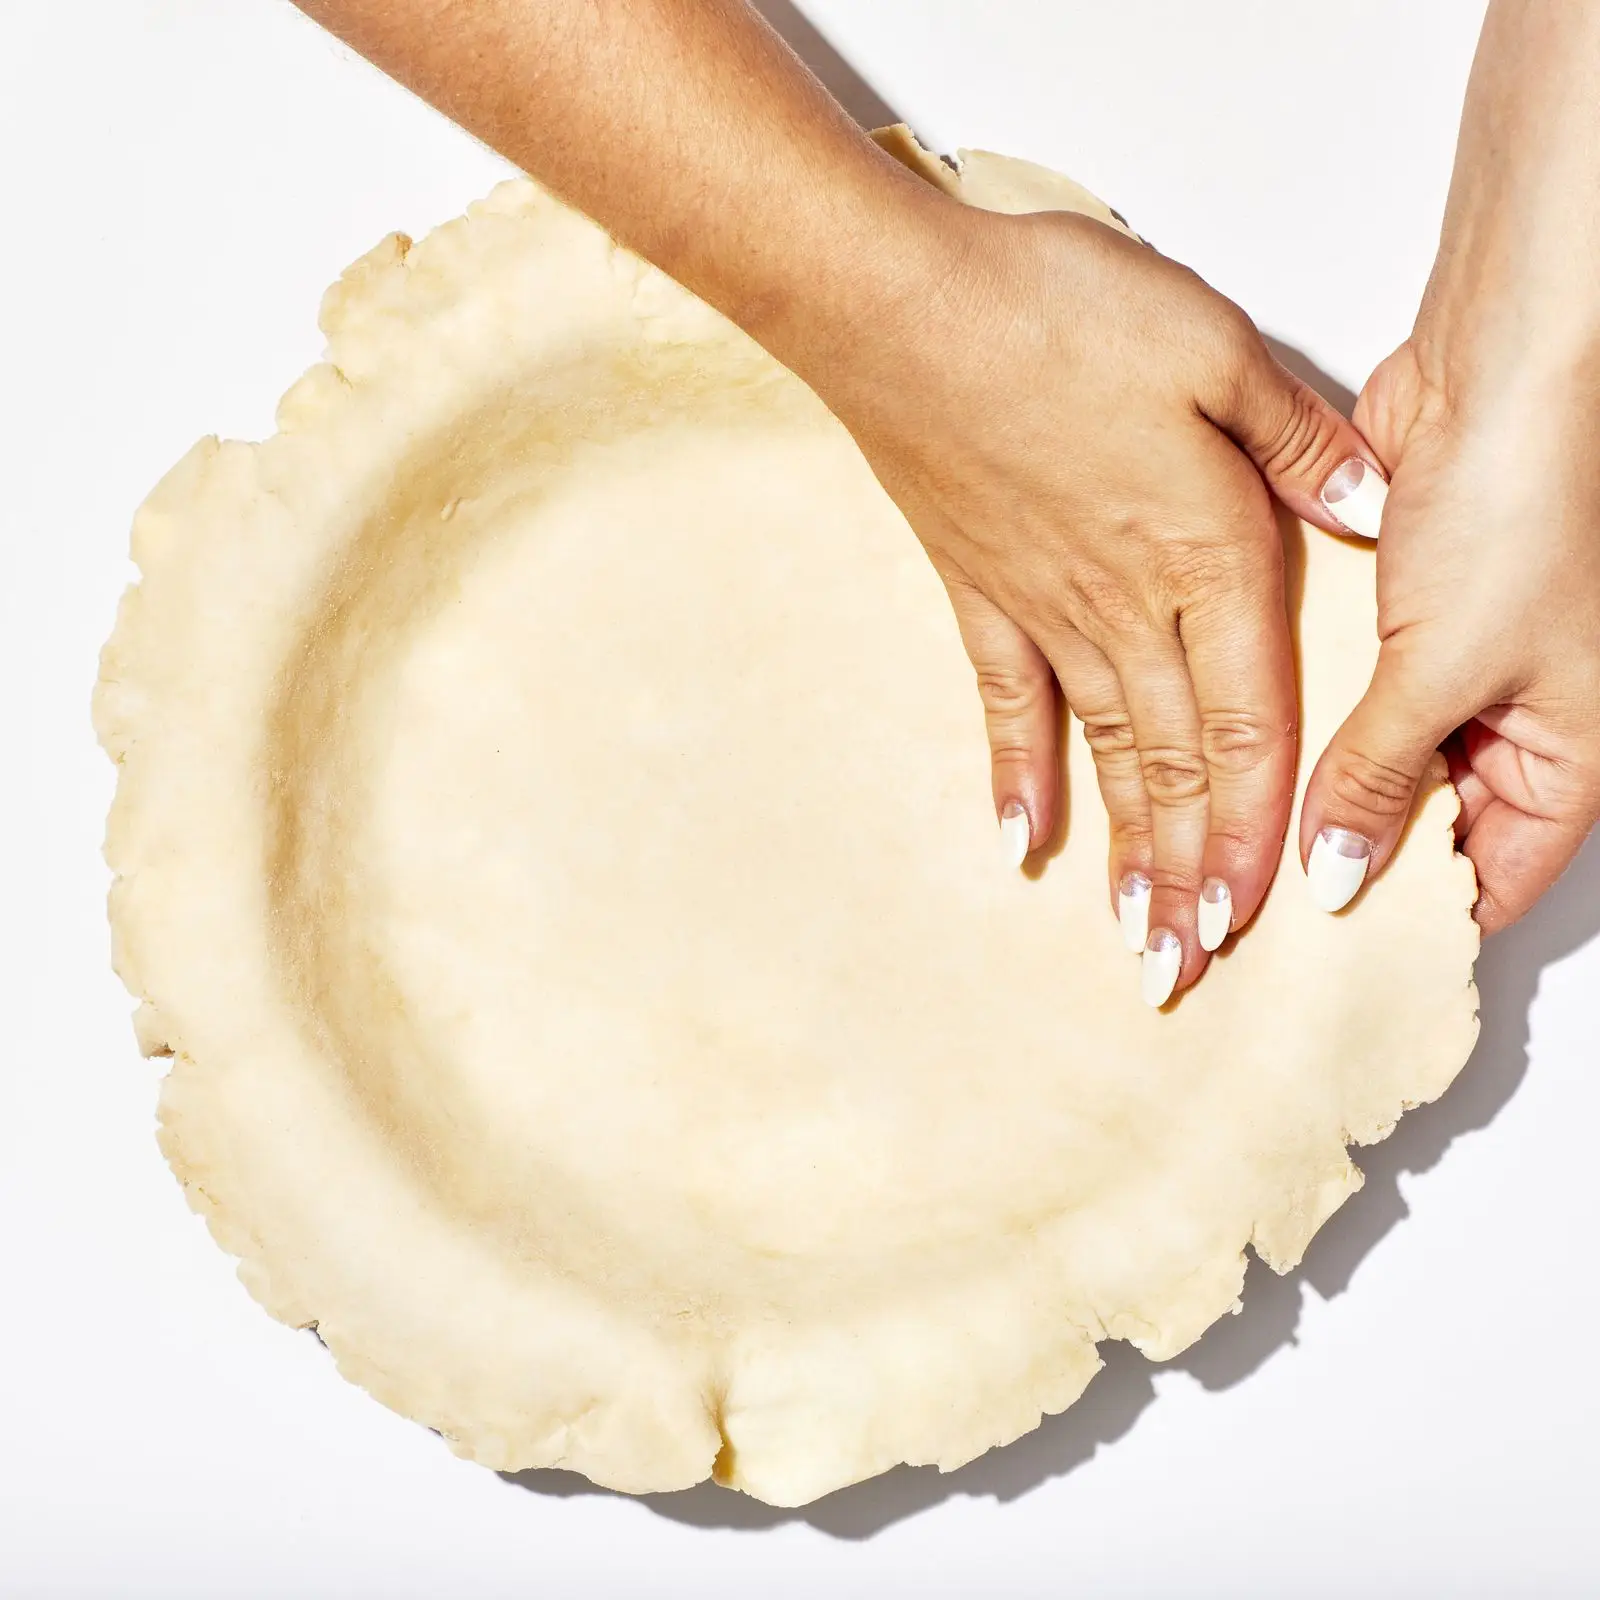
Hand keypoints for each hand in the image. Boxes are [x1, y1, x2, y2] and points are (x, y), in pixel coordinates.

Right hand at [808, 205, 1382, 1001]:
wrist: (902, 308)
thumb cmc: (1054, 312)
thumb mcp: (1212, 347)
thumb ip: (1297, 440)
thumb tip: (1373, 507)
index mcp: (1203, 552)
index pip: (1249, 722)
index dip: (1255, 827)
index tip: (1253, 916)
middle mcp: (1124, 605)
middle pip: (1173, 765)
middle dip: (1186, 872)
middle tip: (1186, 967)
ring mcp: (1043, 608)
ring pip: (1099, 755)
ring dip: (1119, 851)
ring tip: (1129, 936)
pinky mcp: (979, 591)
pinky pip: (1006, 704)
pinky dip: (1016, 774)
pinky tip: (1019, 841)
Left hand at [1301, 340, 1599, 928]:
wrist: (1499, 370)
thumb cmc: (1521, 506)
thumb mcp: (1443, 668)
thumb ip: (1380, 776)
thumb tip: (1336, 875)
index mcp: (1562, 752)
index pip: (1494, 878)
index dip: (1416, 921)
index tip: (1323, 957)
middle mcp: (1511, 720)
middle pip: (1427, 830)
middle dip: (1352, 862)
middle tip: (1256, 910)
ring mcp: (1452, 670)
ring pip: (1378, 765)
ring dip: (1319, 795)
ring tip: (1237, 848)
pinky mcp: (1398, 621)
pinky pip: (1348, 698)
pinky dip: (1307, 727)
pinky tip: (1243, 761)